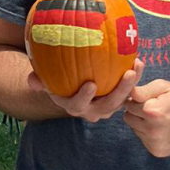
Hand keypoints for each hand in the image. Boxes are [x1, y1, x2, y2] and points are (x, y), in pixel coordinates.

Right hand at [27, 60, 144, 122]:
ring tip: (137, 65)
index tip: (90, 84)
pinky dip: (134, 77)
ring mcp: (107, 106)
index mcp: (74, 106)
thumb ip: (39, 81)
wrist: (70, 90)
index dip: (84, 97)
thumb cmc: (56, 82)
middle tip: (128, 74)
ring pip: (122, 99)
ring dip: (132, 84)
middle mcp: (92, 110)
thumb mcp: (46, 81)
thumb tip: (31, 79)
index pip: (78, 106)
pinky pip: (129, 90)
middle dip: (120, 91)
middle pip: (108, 106)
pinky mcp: (117, 99)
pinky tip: (138, 59)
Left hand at [123, 78, 169, 156]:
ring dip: (142, 123)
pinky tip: (162, 128)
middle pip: (128, 118)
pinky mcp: (157, 151)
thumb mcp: (164, 87)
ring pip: (134, 129)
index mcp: (153, 112)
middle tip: (154, 108)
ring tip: (159, 118)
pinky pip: (142, 139)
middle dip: (137, 112)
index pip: (129, 104)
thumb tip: (128, 93)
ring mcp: (155, 143)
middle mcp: (153, 131)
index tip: (150, 99)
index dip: (138, 99)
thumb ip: (144, 89)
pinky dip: (148, 133)